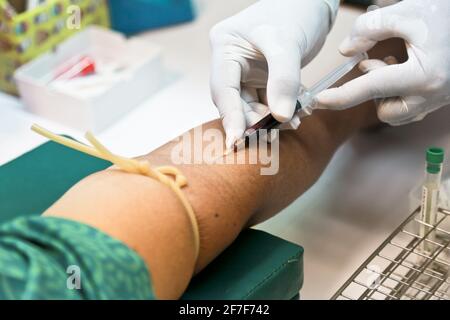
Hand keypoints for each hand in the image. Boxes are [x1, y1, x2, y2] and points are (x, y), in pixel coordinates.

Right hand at [210, 0, 338, 147]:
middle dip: (253, 120)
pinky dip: (280, 111)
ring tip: (291, 124)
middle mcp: (231, 62)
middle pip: (235, 101)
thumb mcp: (288, 43)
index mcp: (225, 47)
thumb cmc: (296, 10)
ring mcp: (246, 70)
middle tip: (271, 135)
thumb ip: (283, 80)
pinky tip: (295, 116)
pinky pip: (267, 101)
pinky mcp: (262, 77)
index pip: (223, 89)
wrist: (314, 2)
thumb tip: (280, 118)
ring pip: (251, 105)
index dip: (230, 117)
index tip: (237, 141)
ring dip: (269, 119)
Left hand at [316, 0, 449, 125]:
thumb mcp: (407, 13)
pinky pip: (410, 108)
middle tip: (373, 61)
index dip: (341, 95)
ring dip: (385, 93)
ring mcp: (438, 100)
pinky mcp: (441, 99)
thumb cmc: (448, 15)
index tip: (319, 101)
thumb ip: (370, 28)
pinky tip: (404, 70)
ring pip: (397, 112)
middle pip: (384, 112)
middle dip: (372, 92)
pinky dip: (399, 93)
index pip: (370, 89)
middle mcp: (431, 95)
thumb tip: (346, 50)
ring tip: (393, 62)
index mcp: (423, 75)